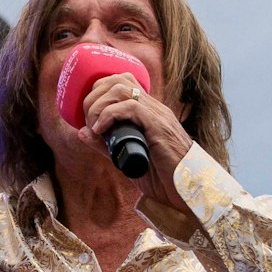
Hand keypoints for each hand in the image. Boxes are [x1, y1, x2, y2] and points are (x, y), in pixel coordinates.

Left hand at [80, 72, 192, 208]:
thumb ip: (106, 146)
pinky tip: (101, 131)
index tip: (89, 118)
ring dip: (99, 105)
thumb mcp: (126, 159)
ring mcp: (157, 115)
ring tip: (94, 127)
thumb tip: (82, 132)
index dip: (98, 94)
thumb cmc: (163, 178)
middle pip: (117, 80)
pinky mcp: (159, 126)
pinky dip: (109, 115)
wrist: (189, 191)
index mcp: (148, 112)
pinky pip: (131, 107)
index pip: (121, 83)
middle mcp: (153, 108)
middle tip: (89, 122)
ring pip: (121, 88)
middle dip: (94, 97)